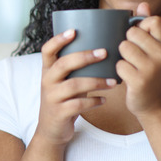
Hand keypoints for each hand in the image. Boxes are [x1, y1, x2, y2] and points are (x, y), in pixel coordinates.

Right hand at [36, 29, 115, 144]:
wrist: (51, 130)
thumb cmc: (63, 100)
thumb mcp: (63, 82)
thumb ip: (74, 69)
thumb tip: (102, 49)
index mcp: (48, 71)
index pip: (47, 50)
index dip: (58, 39)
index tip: (74, 31)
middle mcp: (47, 82)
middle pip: (64, 64)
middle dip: (85, 57)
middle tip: (104, 52)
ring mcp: (52, 98)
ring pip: (74, 85)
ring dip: (97, 82)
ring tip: (113, 82)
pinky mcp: (59, 113)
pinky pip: (78, 104)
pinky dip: (94, 101)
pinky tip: (104, 100)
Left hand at [116, 2, 160, 117]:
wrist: (153, 104)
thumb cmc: (150, 71)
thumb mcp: (154, 48)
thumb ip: (147, 25)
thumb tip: (143, 4)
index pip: (152, 20)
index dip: (141, 27)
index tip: (142, 40)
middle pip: (133, 32)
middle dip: (128, 43)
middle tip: (135, 57)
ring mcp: (153, 68)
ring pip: (123, 47)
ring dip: (122, 57)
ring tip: (131, 66)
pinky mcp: (140, 81)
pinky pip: (119, 65)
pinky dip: (119, 71)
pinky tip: (128, 77)